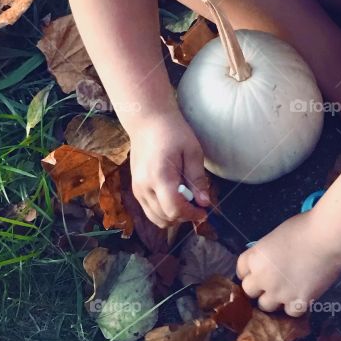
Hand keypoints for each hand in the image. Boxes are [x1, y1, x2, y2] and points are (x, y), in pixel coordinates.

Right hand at [128, 112, 210, 228]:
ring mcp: (137, 189)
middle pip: (165, 218)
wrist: (147, 122)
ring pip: (156, 218)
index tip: (204, 210)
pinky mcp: (135, 189)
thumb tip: (204, 202)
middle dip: (184, 216)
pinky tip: (174, 197)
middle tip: (197, 203)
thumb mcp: (192, 152)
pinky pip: (149, 211)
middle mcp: (144, 186)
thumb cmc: (173, 132)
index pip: (174, 210)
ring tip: (185, 200)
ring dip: (173, 216)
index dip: (192, 215)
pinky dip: (163, 211)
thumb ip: (198, 179)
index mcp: (159, 176)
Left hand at [236, 213, 340, 314]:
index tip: (257, 272)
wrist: (328, 238)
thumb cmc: (305, 227)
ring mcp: (279, 292)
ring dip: (274, 299)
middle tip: (272, 282)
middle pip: (249, 291)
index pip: (241, 270)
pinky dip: (294, 306)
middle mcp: (262, 278)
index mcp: (256, 257)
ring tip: (286, 291)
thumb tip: (270, 260)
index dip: (249, 271)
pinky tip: (301, 296)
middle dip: (259, 287)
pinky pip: (290, 312)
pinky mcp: (298, 303)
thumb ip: (268, 252)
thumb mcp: (277, 236)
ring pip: (265, 306)